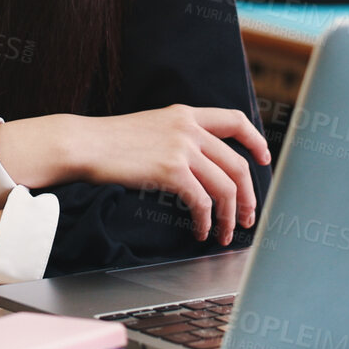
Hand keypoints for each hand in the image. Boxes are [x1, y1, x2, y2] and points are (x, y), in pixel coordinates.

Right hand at [0, 106, 270, 245]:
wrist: (85, 144)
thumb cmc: (110, 141)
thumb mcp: (151, 126)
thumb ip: (177, 136)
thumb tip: (197, 163)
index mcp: (185, 114)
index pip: (235, 120)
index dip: (255, 140)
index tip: (264, 158)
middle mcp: (189, 128)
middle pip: (237, 164)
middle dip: (249, 195)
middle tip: (248, 216)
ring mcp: (182, 149)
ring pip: (225, 187)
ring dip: (230, 216)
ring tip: (225, 233)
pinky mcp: (171, 171)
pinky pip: (202, 202)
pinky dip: (206, 221)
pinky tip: (200, 231)